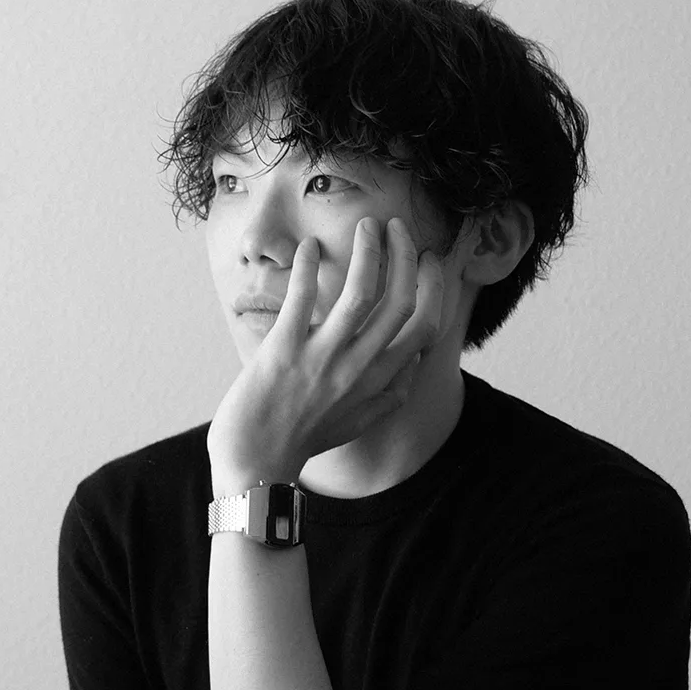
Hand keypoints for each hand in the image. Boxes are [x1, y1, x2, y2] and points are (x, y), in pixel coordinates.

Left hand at [207, 216, 444, 488]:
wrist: (256, 463)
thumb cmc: (306, 439)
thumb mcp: (361, 422)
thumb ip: (393, 393)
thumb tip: (416, 363)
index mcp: (380, 381)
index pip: (425, 326)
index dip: (434, 285)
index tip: (427, 258)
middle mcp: (359, 368)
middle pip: (400, 301)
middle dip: (405, 255)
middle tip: (397, 227)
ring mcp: (322, 358)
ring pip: (361, 293)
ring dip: (369, 251)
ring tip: (368, 226)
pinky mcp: (283, 351)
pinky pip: (303, 299)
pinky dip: (309, 268)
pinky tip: (310, 247)